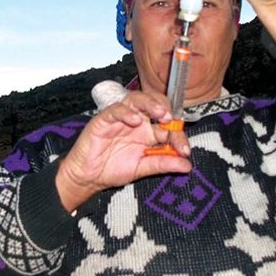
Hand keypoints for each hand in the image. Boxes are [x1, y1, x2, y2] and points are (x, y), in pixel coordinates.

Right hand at [55, 90, 191, 212]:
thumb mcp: (142, 169)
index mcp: (148, 132)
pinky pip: (116, 109)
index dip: (178, 134)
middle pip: (155, 103)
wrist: (88, 176)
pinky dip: (126, 112)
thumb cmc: (112, 169)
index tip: (184, 150)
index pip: (168, 125)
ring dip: (150, 104)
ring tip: (160, 114)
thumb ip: (163, 164)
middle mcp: (136, 121)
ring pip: (137, 99)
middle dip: (166, 108)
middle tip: (171, 120)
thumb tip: (187, 166)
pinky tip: (134, 120)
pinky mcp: (104, 119)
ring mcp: (120, 118)